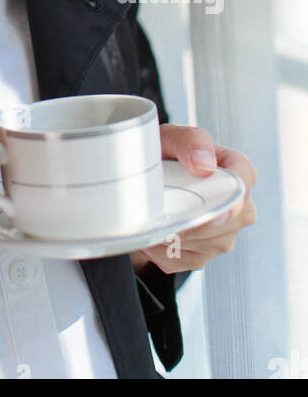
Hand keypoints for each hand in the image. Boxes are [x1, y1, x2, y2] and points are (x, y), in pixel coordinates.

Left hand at [129, 123, 256, 277]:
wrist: (152, 180)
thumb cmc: (167, 154)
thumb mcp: (171, 137)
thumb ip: (189, 141)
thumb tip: (204, 164)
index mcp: (239, 172)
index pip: (243, 186)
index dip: (230, 202)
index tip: (215, 213)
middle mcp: (240, 209)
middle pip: (219, 224)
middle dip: (186, 216)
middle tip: (159, 204)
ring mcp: (224, 236)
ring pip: (197, 243)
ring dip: (169, 231)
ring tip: (152, 211)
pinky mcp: (203, 256)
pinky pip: (179, 258)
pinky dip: (159, 247)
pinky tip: (153, 227)